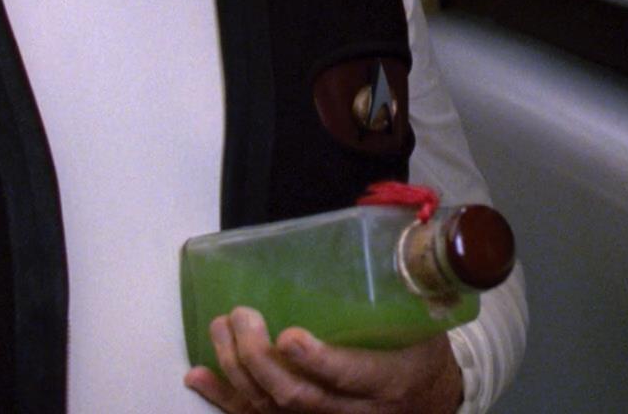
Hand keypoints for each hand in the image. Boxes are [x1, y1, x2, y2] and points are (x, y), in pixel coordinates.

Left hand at [184, 306, 462, 413]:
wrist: (428, 401)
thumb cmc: (421, 355)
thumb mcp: (426, 325)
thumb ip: (407, 292)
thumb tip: (395, 232)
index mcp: (388, 380)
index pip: (350, 376)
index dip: (318, 361)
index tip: (290, 336)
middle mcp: (354, 410)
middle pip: (300, 397)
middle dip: (262, 359)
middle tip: (242, 316)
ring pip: (273, 409)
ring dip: (239, 371)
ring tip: (221, 329)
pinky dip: (224, 398)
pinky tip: (199, 376)